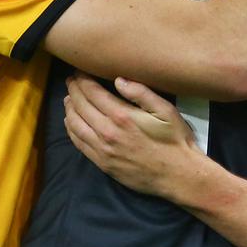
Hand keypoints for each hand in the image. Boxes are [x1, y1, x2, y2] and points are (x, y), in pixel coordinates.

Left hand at [63, 74, 206, 200]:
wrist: (177, 175)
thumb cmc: (174, 140)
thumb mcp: (166, 111)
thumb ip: (141, 93)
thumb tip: (118, 80)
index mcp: (122, 116)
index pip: (92, 92)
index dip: (82, 79)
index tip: (78, 71)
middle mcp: (107, 132)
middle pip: (80, 106)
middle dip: (73, 90)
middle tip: (71, 81)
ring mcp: (102, 149)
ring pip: (75, 124)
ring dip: (69, 108)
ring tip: (68, 98)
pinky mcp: (102, 163)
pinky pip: (78, 143)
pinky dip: (70, 129)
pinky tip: (71, 121)